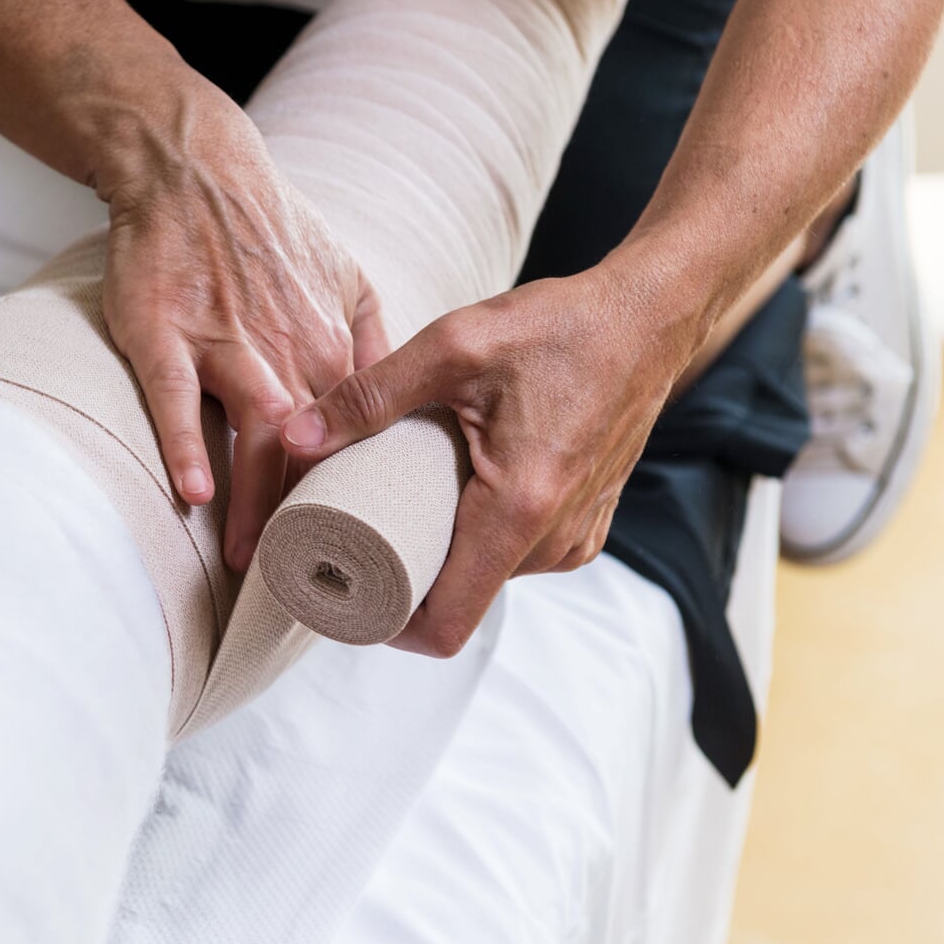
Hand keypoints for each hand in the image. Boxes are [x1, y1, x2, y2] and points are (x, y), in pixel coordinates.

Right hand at [96, 90, 389, 570]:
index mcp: (333, 346)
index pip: (360, 441)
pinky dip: (188, 444)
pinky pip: (177, 397)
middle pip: (313, 452)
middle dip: (314, 520)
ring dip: (256, 502)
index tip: (365, 551)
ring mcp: (226, 342)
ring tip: (254, 562)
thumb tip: (398, 400)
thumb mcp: (345, 274)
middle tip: (313, 582)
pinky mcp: (166, 334)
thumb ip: (373, 340)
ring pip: (255, 434)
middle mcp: (289, 350)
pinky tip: (194, 493)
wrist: (194, 169)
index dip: (361, 499)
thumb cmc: (265, 229)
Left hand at [281, 267, 695, 656]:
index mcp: (520, 510)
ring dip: (441, 553)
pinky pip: (519, 555)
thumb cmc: (560, 326)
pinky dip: (477, 537)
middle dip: (402, 580)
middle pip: (459, 600)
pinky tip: (446, 498)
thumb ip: (370, 395)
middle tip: (350, 540)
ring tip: (394, 510)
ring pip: (488, 578)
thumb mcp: (453, 346)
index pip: (446, 624)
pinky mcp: (586, 523)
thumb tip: (294, 436)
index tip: (344, 593)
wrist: (649, 317)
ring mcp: (577, 536)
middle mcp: (555, 540)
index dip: (387, 626)